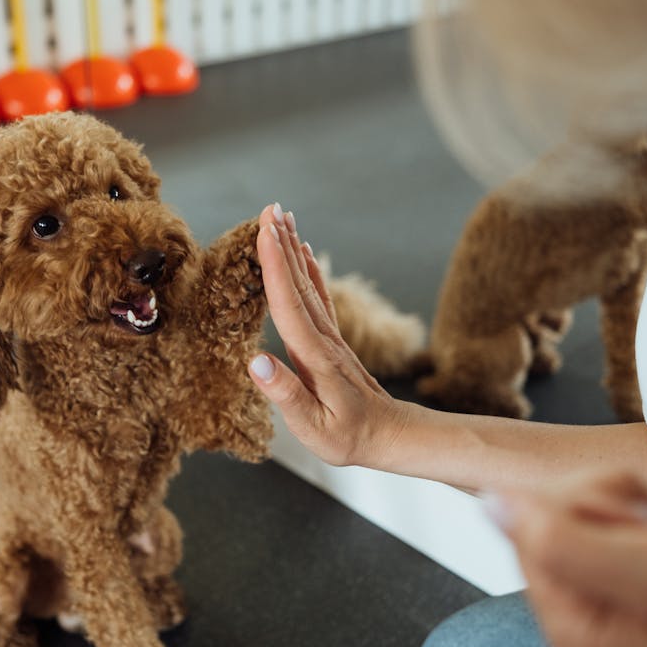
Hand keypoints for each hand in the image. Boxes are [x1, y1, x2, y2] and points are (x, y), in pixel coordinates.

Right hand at [246, 203, 402, 466]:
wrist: (390, 436)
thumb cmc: (349, 437)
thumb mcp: (313, 427)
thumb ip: (285, 394)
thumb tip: (256, 361)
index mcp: (313, 356)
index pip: (288, 303)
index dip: (274, 266)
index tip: (264, 232)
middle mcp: (323, 339)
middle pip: (298, 283)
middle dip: (283, 245)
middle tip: (270, 209)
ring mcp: (330, 337)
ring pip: (308, 284)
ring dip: (294, 250)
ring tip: (282, 219)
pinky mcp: (333, 341)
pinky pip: (318, 296)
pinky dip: (309, 270)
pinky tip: (305, 254)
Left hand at [488, 471, 646, 646]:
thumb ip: (563, 541)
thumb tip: (488, 503)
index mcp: (576, 634)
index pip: (529, 530)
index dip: (584, 509)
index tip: (641, 528)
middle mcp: (586, 618)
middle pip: (556, 513)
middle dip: (623, 504)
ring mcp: (614, 592)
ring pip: (596, 502)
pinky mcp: (643, 569)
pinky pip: (633, 507)